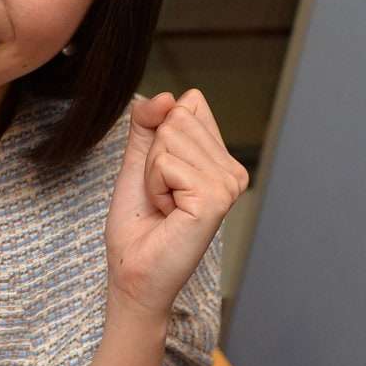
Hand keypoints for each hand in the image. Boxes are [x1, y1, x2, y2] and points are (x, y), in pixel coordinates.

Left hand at [103, 89, 248, 317]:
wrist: (132, 270)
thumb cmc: (137, 221)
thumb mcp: (138, 160)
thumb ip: (148, 123)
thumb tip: (167, 96)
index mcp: (221, 159)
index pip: (190, 103)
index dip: (158, 132)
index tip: (159, 173)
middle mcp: (232, 170)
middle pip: (177, 117)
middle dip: (152, 155)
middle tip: (159, 193)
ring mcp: (228, 185)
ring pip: (169, 137)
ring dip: (151, 173)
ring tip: (163, 204)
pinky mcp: (215, 199)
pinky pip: (166, 163)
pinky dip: (153, 185)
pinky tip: (167, 212)